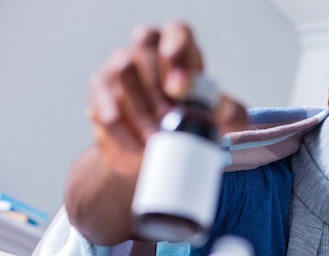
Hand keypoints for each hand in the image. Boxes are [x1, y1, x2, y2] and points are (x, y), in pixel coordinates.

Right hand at [65, 22, 246, 244]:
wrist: (152, 149)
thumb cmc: (186, 122)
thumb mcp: (214, 119)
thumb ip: (229, 113)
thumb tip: (229, 110)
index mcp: (179, 48)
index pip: (177, 32)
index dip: (178, 51)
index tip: (182, 85)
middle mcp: (147, 49)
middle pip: (146, 44)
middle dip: (159, 83)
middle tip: (170, 117)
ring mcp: (120, 64)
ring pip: (124, 69)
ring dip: (141, 108)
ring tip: (156, 137)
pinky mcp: (99, 87)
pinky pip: (104, 100)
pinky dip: (121, 126)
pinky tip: (136, 144)